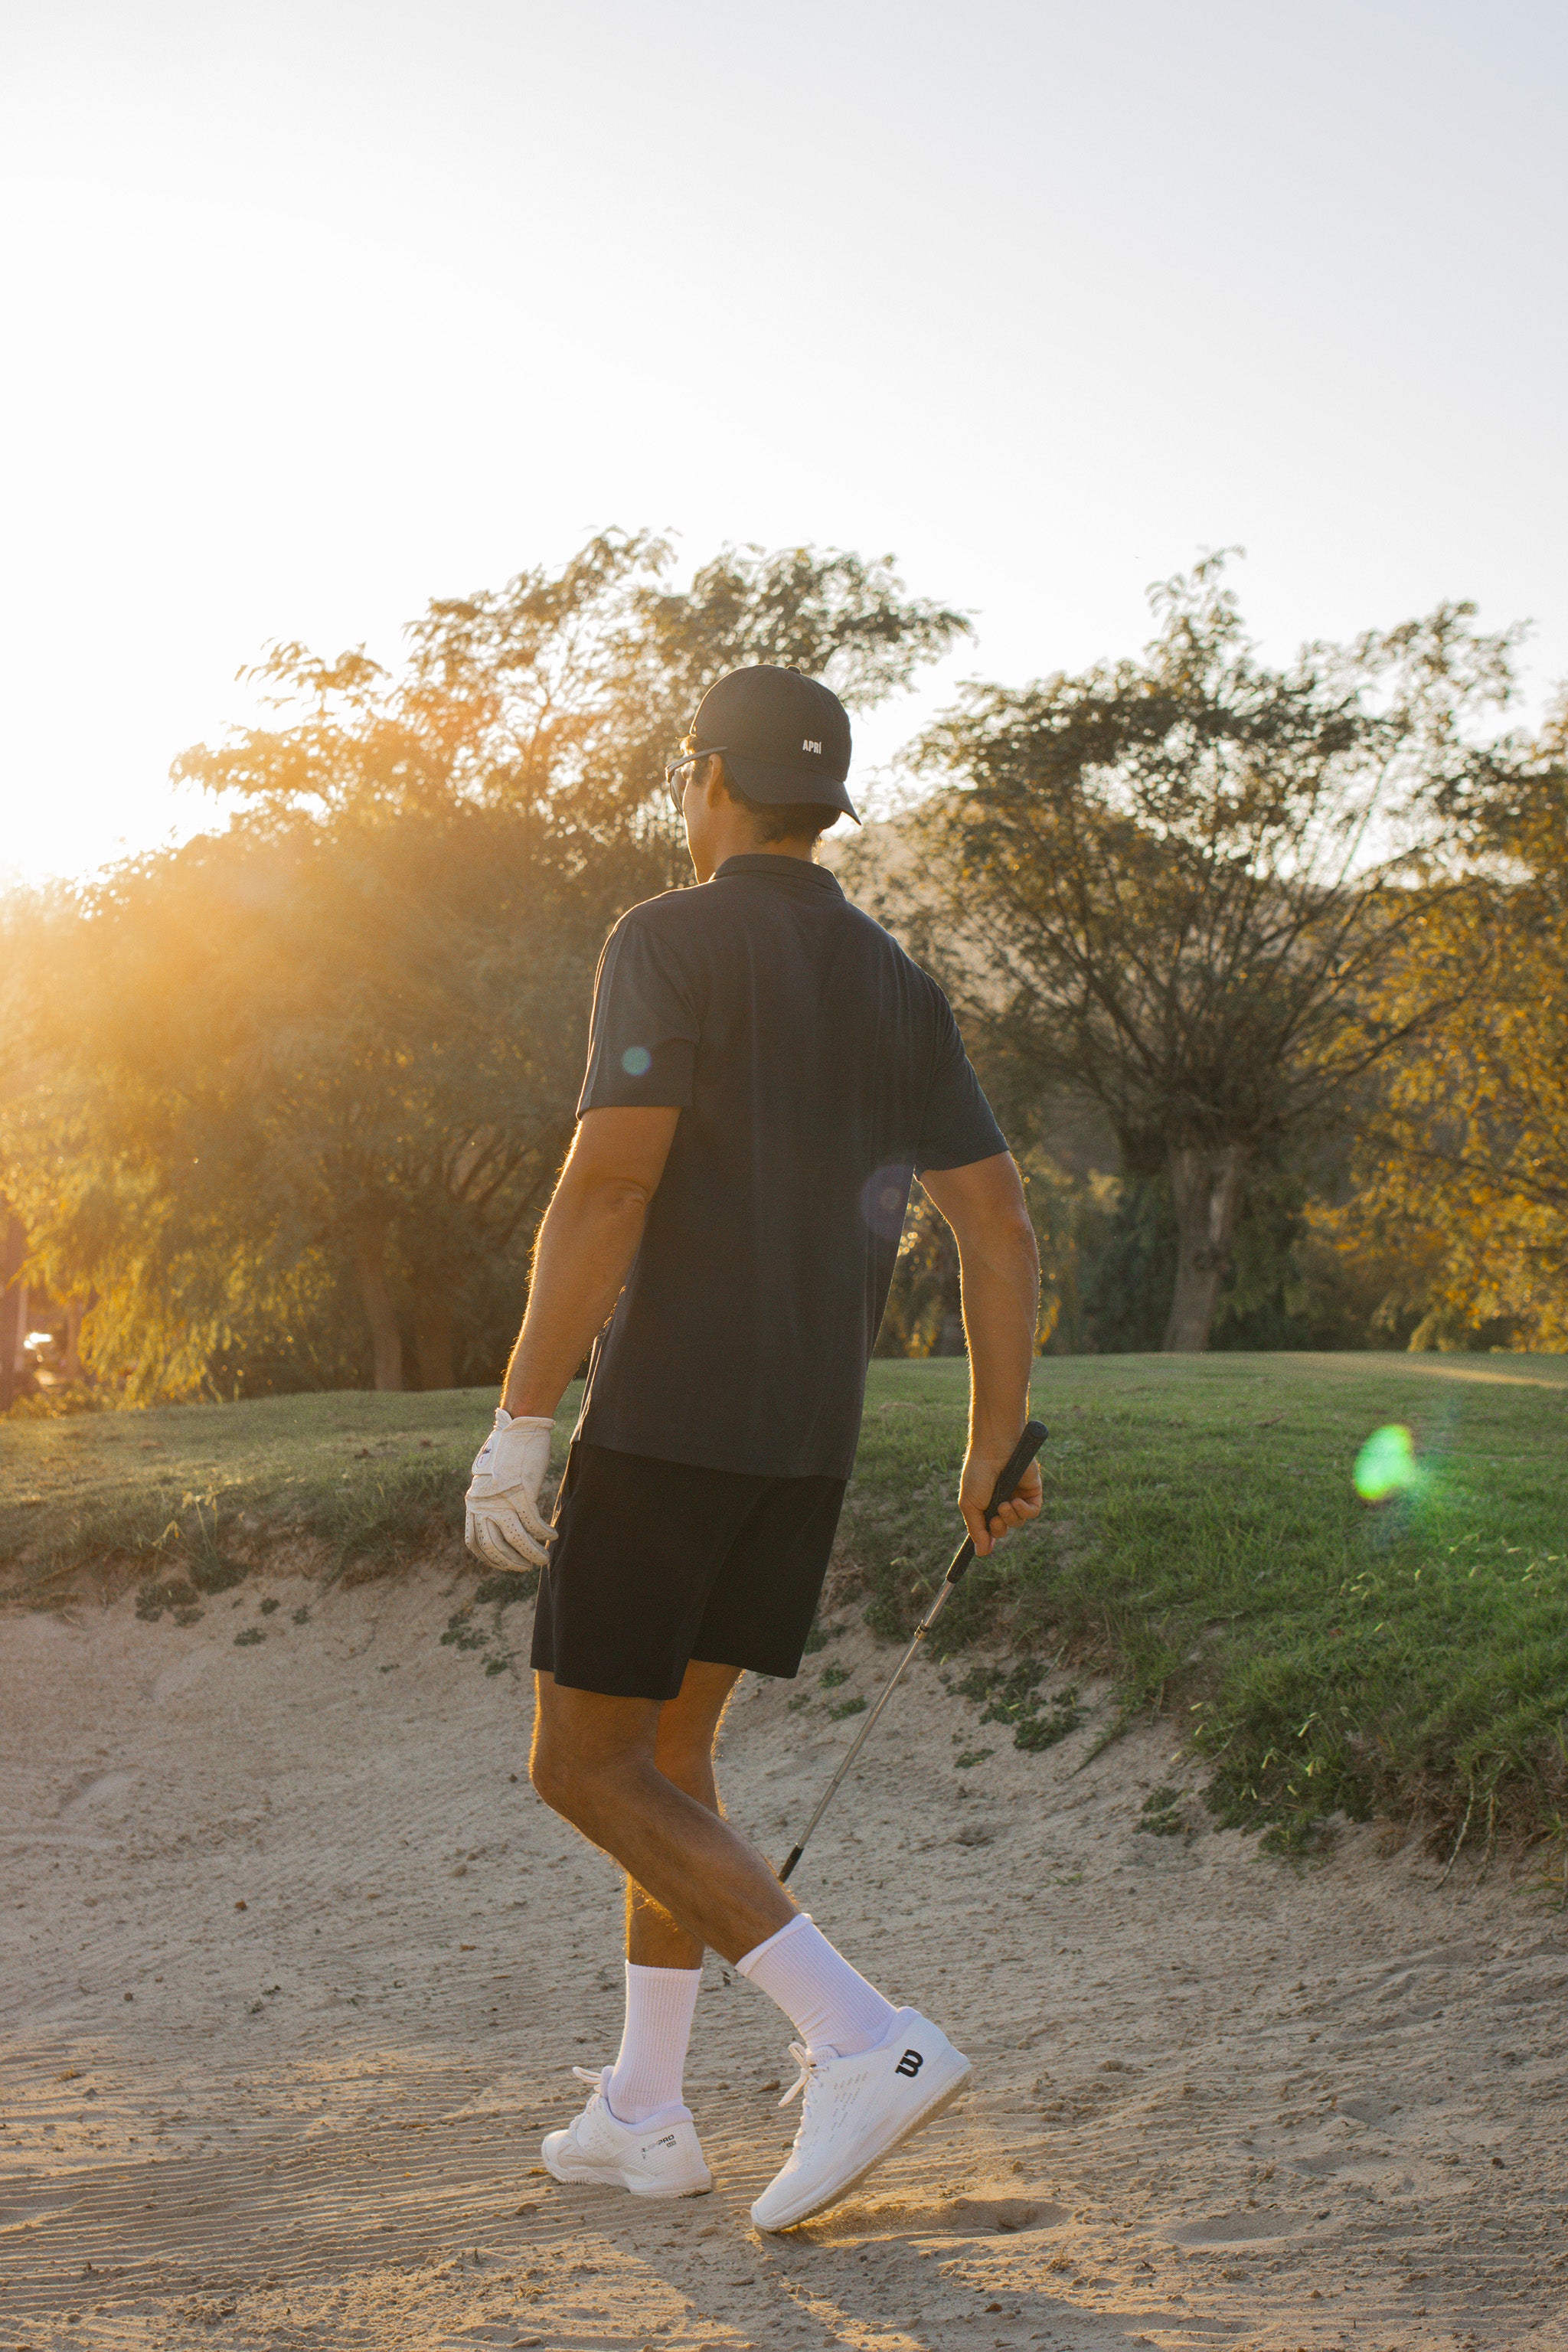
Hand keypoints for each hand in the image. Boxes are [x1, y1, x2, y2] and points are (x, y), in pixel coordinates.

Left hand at [465, 1409, 556, 1571]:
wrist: (518, 1428)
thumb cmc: (507, 1452)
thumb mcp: (490, 1479)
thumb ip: (490, 1499)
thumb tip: (497, 1517)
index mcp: (474, 1502)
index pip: (474, 1541)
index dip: (489, 1558)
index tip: (504, 1564)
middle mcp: (484, 1504)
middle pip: (495, 1547)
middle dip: (512, 1563)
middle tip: (526, 1567)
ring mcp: (503, 1499)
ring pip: (517, 1539)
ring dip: (532, 1554)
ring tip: (543, 1558)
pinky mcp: (521, 1492)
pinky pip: (534, 1524)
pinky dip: (544, 1534)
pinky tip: (552, 1536)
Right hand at [958, 1440, 1042, 1558]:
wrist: (994, 1450)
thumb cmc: (978, 1474)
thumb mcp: (970, 1504)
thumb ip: (977, 1530)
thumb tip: (981, 1554)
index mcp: (986, 1505)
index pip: (989, 1529)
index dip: (988, 1539)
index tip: (984, 1548)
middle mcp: (1002, 1502)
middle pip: (1004, 1529)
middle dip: (999, 1528)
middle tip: (996, 1517)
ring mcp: (1018, 1497)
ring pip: (1019, 1522)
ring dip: (1011, 1517)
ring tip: (1005, 1503)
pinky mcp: (1033, 1492)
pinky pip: (1033, 1512)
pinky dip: (1025, 1511)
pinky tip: (1016, 1501)